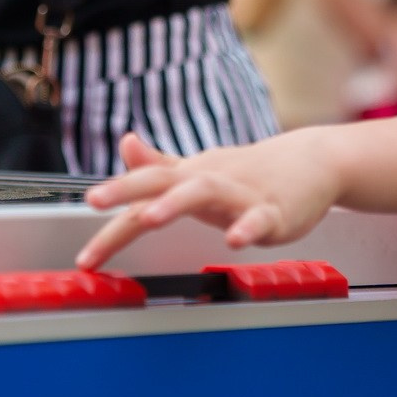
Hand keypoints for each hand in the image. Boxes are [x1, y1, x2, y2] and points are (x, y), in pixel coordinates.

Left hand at [76, 129, 342, 269]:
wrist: (312, 162)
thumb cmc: (250, 172)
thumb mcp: (200, 169)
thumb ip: (161, 164)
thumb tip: (125, 144)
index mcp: (188, 175)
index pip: (141, 191)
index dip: (110, 212)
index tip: (84, 253)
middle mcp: (208, 180)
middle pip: (163, 180)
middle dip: (126, 189)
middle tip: (94, 200)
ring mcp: (241, 194)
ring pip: (205, 191)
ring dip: (176, 202)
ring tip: (151, 217)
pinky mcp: (273, 210)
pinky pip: (259, 218)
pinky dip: (247, 227)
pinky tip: (234, 241)